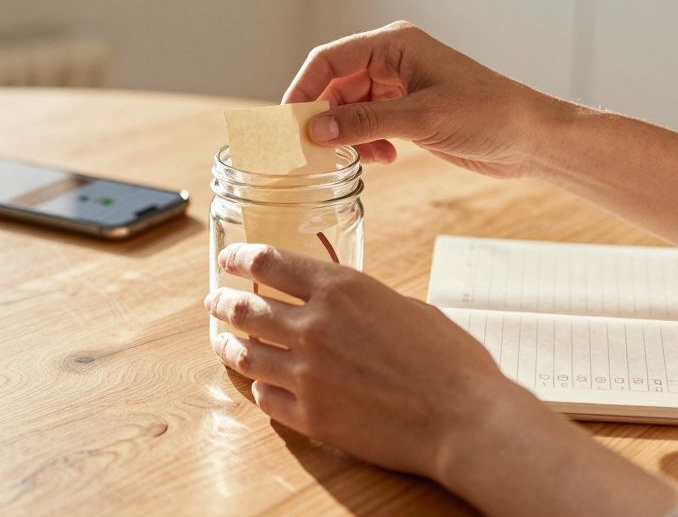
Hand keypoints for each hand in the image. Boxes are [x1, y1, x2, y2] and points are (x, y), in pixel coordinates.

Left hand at [203, 243, 520, 480]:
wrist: (462, 418)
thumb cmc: (449, 360)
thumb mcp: (404, 306)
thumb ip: (362, 303)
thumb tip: (343, 306)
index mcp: (340, 289)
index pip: (267, 263)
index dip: (239, 259)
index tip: (227, 260)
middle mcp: (313, 327)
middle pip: (245, 308)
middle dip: (223, 302)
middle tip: (215, 301)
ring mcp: (306, 374)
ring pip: (244, 354)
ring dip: (228, 345)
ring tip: (223, 342)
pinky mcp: (310, 416)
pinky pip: (265, 397)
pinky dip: (259, 387)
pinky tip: (260, 384)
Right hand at [284, 21, 572, 178]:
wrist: (530, 138)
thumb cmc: (487, 114)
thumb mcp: (420, 119)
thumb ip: (364, 122)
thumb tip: (315, 130)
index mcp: (394, 44)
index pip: (330, 60)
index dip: (303, 89)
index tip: (286, 122)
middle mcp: (393, 60)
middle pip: (336, 86)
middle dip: (324, 118)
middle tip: (312, 151)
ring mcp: (401, 86)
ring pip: (351, 108)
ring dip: (347, 135)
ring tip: (355, 158)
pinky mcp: (409, 112)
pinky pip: (370, 123)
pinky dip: (367, 142)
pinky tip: (381, 159)